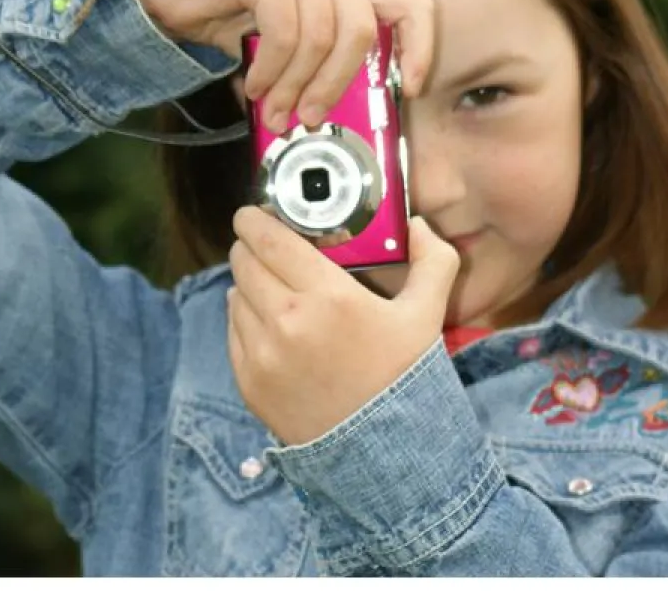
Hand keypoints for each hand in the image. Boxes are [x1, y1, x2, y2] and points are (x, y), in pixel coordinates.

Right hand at [112, 0, 434, 130]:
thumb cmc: (232, 17)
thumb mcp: (291, 43)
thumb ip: (323, 63)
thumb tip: (347, 115)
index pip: (411, 6)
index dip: (420, 50)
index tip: (411, 89)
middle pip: (361, 33)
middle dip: (334, 87)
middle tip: (309, 118)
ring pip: (321, 39)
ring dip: (295, 87)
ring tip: (274, 108)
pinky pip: (285, 34)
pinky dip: (271, 72)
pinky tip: (256, 85)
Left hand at [227, 206, 460, 445]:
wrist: (384, 454)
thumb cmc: (404, 377)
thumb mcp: (427, 315)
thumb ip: (434, 261)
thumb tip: (417, 224)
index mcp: (328, 295)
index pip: (271, 240)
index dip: (254, 220)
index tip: (251, 213)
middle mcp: (287, 320)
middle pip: (245, 262)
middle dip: (249, 247)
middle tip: (262, 244)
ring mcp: (263, 354)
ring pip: (235, 295)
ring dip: (247, 282)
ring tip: (267, 284)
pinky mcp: (249, 382)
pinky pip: (233, 331)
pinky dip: (243, 317)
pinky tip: (263, 318)